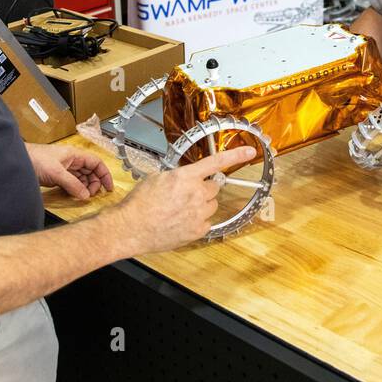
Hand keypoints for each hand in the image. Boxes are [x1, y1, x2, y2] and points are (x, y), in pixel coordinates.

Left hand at [26, 142, 113, 199]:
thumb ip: (73, 184)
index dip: (104, 174)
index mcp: (75, 155)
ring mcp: (64, 168)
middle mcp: (71, 161)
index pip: (96, 163)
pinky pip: (71, 183)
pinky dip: (75, 189)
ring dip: (84, 187)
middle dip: (94, 183)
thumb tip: (85, 195)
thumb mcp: (57, 173)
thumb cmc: (35, 159)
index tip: (108, 187)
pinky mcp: (56, 176)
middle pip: (90, 171)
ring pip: (81, 178)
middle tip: (91, 195)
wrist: (17, 162)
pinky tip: (74, 195)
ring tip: (83, 196)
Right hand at [109, 147, 255, 253]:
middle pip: (213, 187)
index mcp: (186, 177)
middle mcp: (196, 194)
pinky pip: (207, 221)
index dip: (236, 155)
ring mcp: (199, 213)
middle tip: (185, 195)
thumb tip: (186, 177)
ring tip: (180, 209)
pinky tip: (181, 221)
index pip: (216, 162)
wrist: (131, 228)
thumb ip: (178, 175)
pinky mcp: (198, 230)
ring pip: (212, 205)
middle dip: (203, 188)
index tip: (250, 151)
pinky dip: (197, 221)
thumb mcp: (157, 178)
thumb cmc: (140, 203)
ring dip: (201, 204)